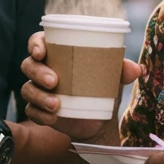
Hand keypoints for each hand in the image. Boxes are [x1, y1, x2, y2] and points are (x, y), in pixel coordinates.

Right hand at [19, 30, 141, 142]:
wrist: (101, 121)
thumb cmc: (103, 89)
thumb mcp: (113, 78)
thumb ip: (122, 70)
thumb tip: (136, 69)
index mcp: (57, 54)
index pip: (38, 42)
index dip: (35, 44)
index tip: (41, 51)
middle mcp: (42, 70)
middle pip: (29, 65)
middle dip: (38, 72)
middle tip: (54, 81)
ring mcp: (38, 91)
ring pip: (27, 89)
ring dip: (39, 96)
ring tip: (57, 105)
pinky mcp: (39, 111)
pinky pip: (31, 111)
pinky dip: (40, 114)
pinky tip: (52, 118)